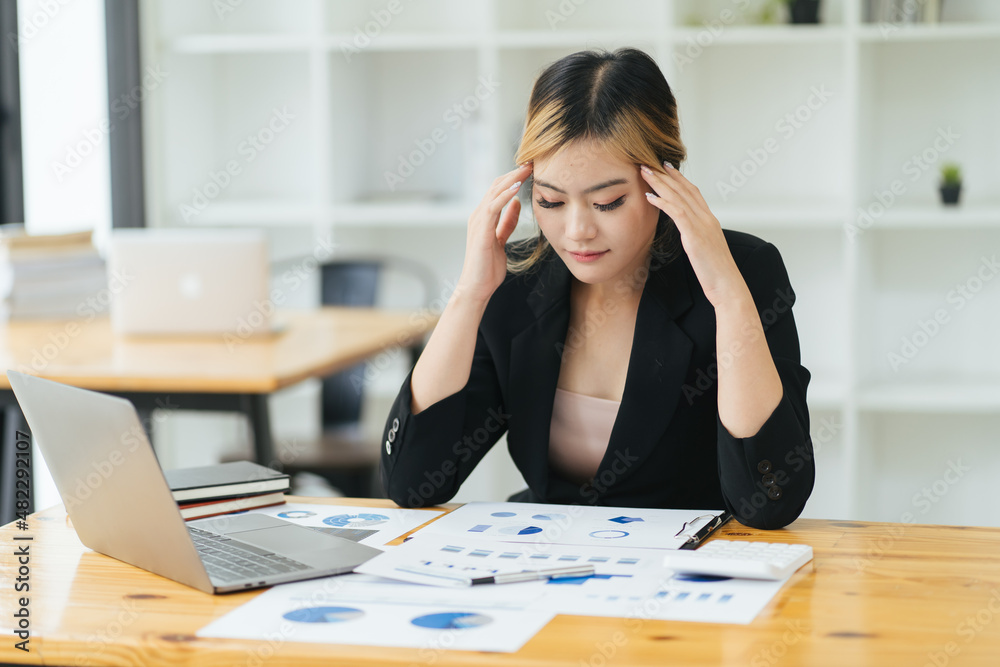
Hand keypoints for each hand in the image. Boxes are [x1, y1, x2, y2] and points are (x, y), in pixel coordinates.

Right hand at [455, 163, 532, 303]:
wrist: (476, 288)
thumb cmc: (487, 268)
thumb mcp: (501, 239)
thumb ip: (507, 221)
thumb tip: (518, 203)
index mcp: (484, 216)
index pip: (499, 189)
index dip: (515, 177)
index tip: (533, 168)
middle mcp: (479, 215)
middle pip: (497, 185)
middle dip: (515, 172)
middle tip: (533, 161)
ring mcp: (478, 221)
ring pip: (495, 191)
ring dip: (512, 178)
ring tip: (528, 167)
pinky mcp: (481, 230)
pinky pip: (493, 207)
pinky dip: (505, 195)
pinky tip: (517, 187)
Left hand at [640, 162, 748, 307]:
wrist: (727, 284)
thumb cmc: (716, 272)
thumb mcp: (706, 249)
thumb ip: (698, 236)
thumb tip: (689, 234)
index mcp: (710, 220)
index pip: (693, 192)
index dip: (679, 178)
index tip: (666, 167)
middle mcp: (707, 218)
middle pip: (684, 190)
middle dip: (665, 175)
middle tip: (650, 163)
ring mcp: (702, 225)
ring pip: (678, 197)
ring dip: (660, 183)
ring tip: (645, 173)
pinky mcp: (694, 235)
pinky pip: (676, 213)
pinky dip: (662, 202)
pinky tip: (650, 196)